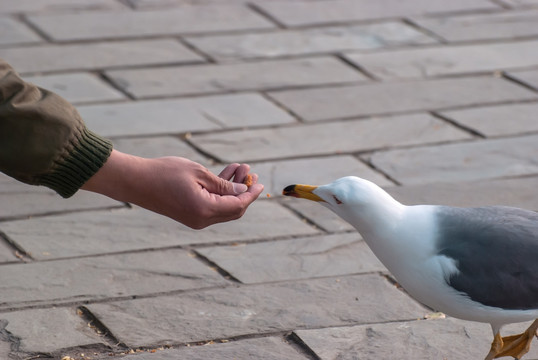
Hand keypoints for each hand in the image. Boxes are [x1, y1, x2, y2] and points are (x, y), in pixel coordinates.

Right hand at [82, 150, 263, 228]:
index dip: (251, 194)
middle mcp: (202, 220)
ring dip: (233, 189)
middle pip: (233, 209)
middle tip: (251, 172)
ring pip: (223, 207)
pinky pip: (212, 205)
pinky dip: (220, 192)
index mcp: (205, 210)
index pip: (238, 205)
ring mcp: (195, 219)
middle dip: (244, 191)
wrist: (135, 181)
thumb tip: (243, 191)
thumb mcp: (199, 173)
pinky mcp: (189, 214)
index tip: (261, 183)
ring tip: (240, 168)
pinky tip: (226, 174)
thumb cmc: (165, 173)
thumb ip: (224, 185)